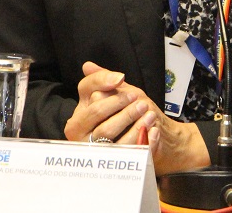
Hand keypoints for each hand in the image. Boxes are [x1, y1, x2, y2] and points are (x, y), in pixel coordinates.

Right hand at [64, 62, 210, 173]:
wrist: (147, 133)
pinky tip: (153, 131)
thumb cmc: (126, 111)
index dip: (108, 91)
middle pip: (101, 124)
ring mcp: (99, 154)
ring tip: (150, 116)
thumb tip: (88, 66)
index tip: (122, 82)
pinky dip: (143, 142)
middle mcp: (83, 140)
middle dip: (123, 111)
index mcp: (79, 120)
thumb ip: (101, 79)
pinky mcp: (117, 165)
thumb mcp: (115, 92)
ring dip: (134, 126)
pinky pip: (129, 155)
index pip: (91, 103)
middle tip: (141, 104)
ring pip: (113, 140)